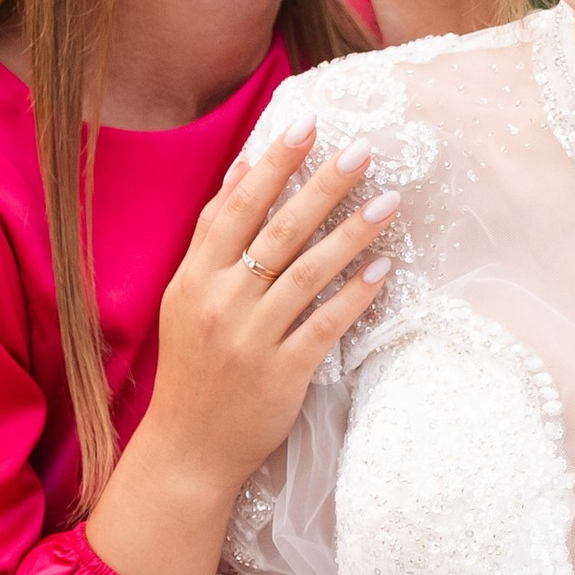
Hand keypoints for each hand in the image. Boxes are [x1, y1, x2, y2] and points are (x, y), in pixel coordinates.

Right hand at [88, 127, 396, 574]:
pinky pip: (324, 325)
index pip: (235, 208)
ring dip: (351, 233)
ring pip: (308, 274)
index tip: (305, 124)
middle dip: (322, 186)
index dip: (272, 164)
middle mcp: (220, 303)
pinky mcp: (281, 374)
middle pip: (278, 232)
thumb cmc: (192, 368)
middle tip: (363, 150)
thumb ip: (213, 237)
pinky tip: (382, 271)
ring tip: (389, 201)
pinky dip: (354, 296)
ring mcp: (250, 339)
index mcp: (194, 278)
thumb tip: (243, 171)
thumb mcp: (186, 297)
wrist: (187, 450)